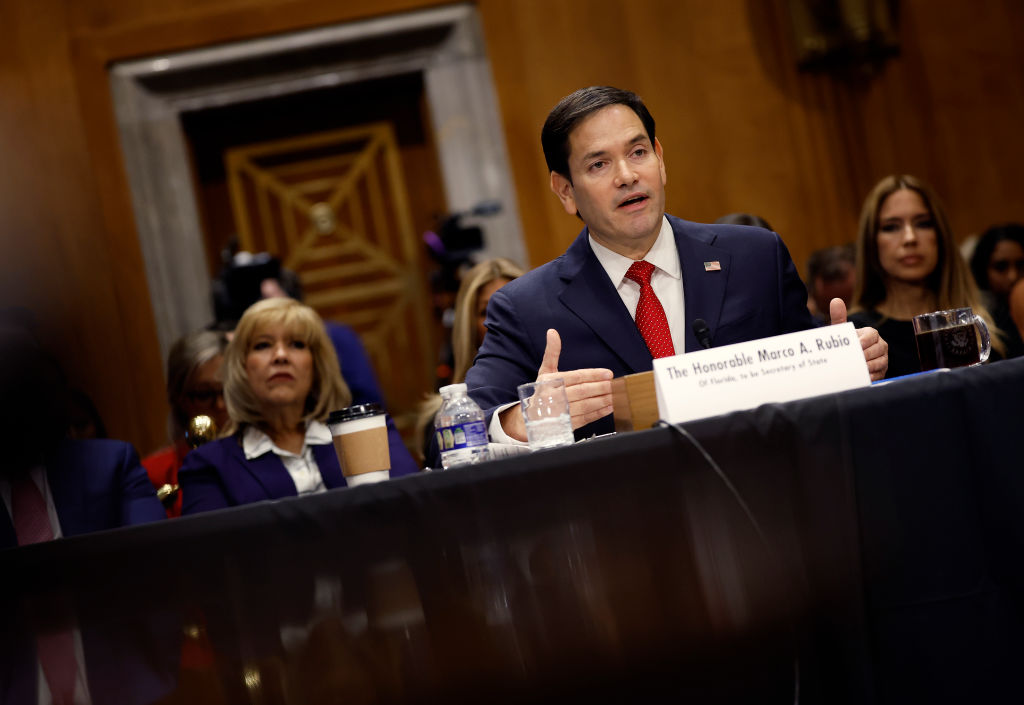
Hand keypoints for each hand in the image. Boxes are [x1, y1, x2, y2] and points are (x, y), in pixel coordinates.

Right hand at [499, 329, 613, 440]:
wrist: (530, 418)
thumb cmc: (541, 391)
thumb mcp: (544, 371)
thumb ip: (552, 352)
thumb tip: (552, 332)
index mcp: (550, 382)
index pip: (575, 377)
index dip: (593, 375)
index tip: (608, 374)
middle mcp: (554, 397)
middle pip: (582, 391)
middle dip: (600, 388)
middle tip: (613, 385)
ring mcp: (560, 413)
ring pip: (585, 406)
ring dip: (602, 401)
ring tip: (613, 395)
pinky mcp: (566, 425)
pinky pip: (585, 418)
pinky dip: (599, 413)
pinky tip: (608, 407)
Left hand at [830, 298, 887, 380]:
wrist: (847, 359)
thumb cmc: (846, 344)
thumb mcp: (841, 332)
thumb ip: (839, 317)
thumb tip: (836, 300)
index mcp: (872, 334)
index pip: (872, 335)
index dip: (865, 341)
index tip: (857, 346)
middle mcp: (880, 345)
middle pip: (877, 349)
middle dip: (866, 355)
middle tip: (856, 359)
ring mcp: (883, 358)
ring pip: (880, 362)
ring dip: (870, 366)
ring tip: (859, 368)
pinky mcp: (882, 371)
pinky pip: (880, 373)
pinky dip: (872, 376)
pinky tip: (864, 377)